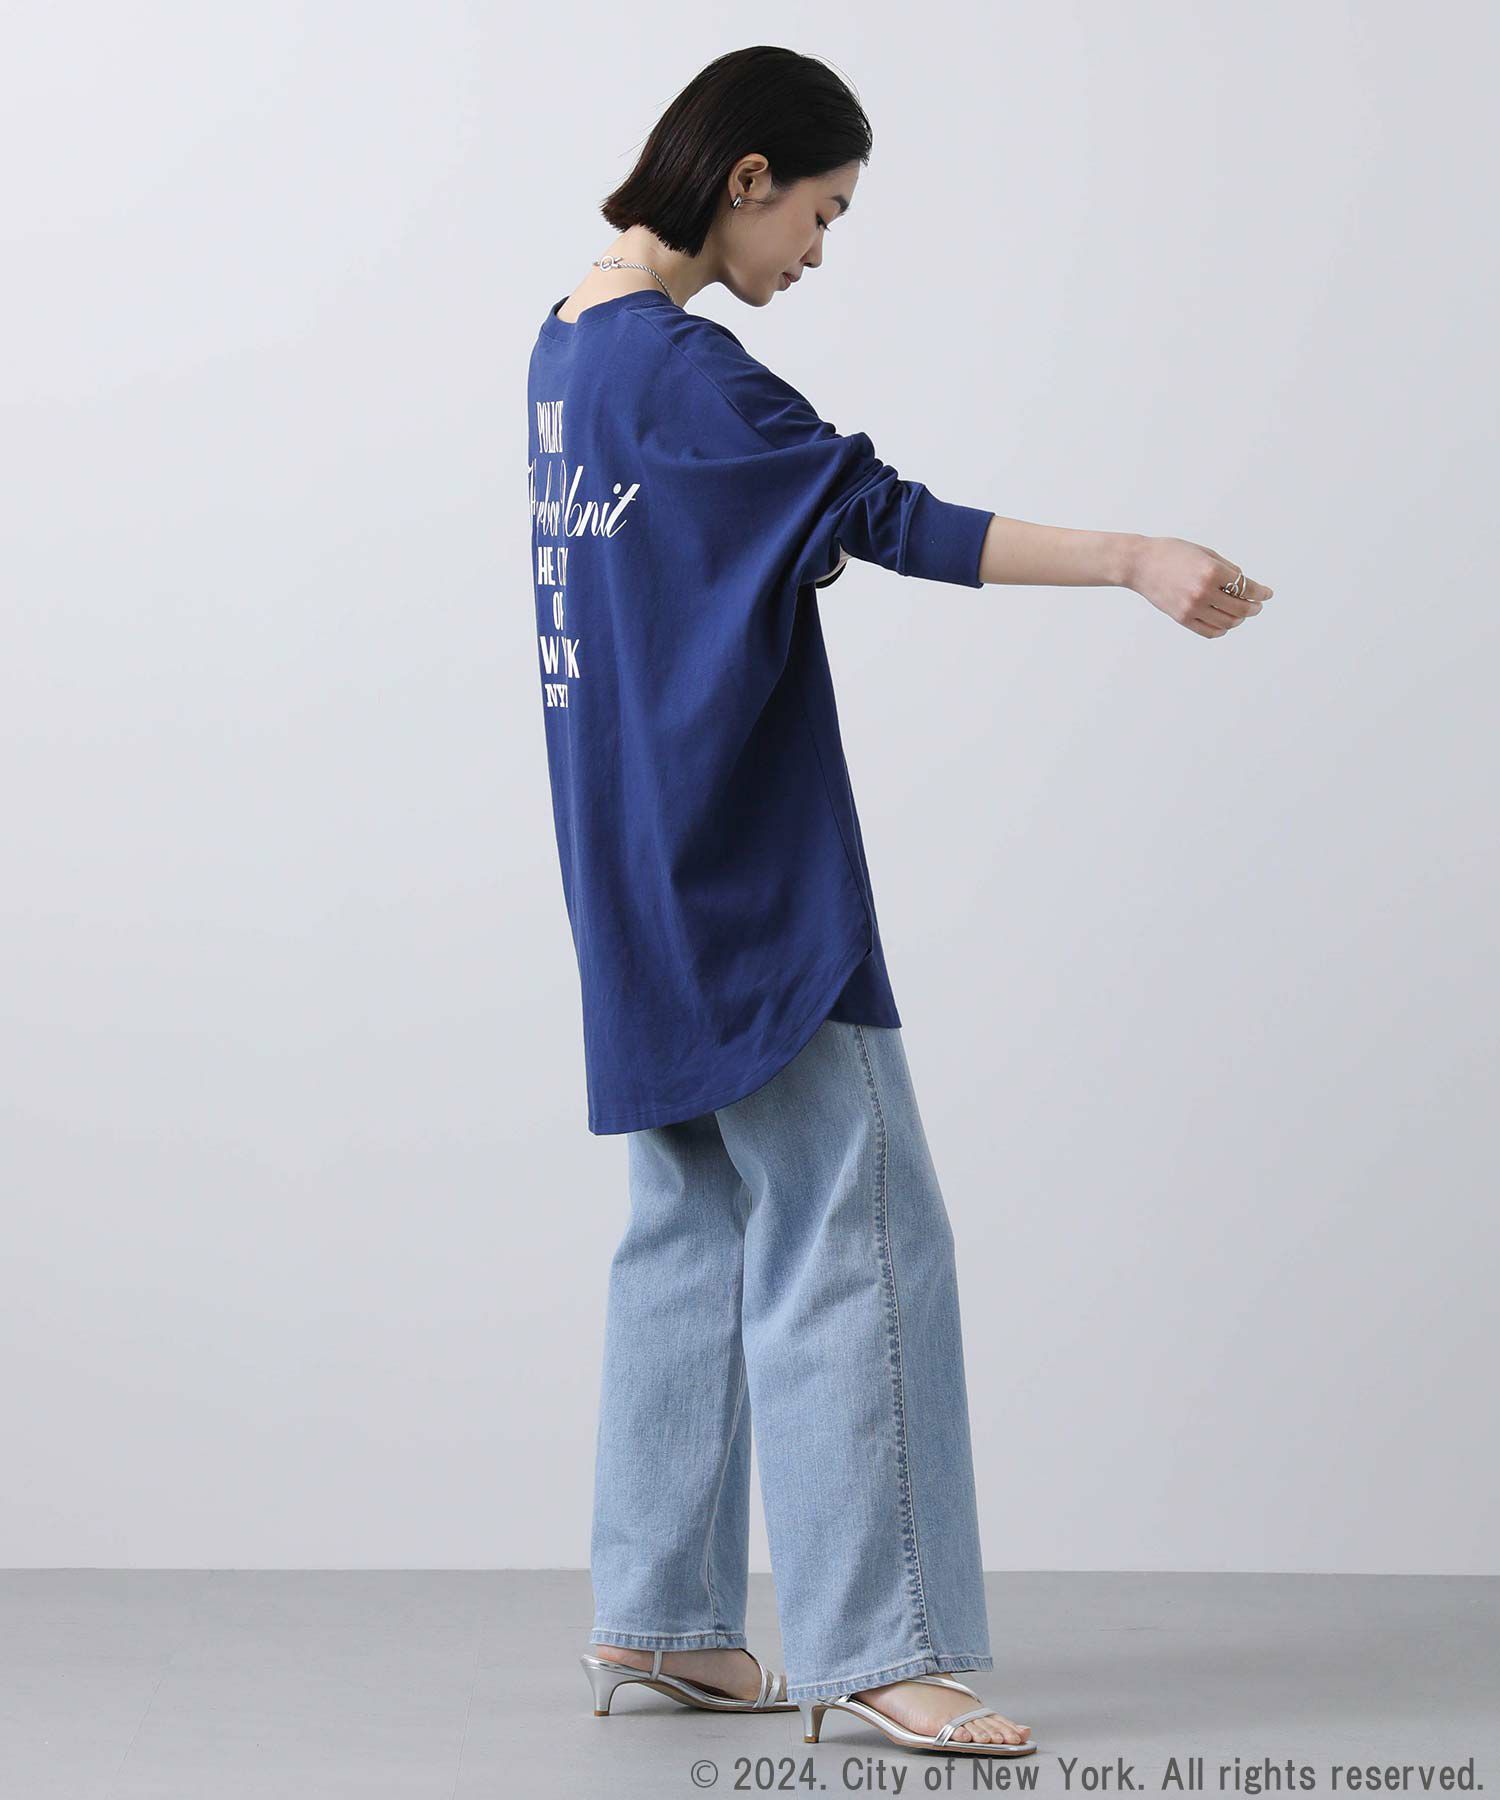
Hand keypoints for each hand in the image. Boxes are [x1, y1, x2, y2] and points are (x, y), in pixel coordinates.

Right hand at [1127, 536, 1272, 636]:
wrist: (1140, 564)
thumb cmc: (1171, 553)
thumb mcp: (1204, 553)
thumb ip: (1226, 568)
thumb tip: (1244, 583)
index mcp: (1212, 571)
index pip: (1247, 587)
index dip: (1261, 593)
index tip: (1267, 594)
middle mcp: (1204, 591)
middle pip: (1241, 608)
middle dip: (1253, 607)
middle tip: (1257, 606)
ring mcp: (1192, 607)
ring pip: (1227, 622)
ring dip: (1239, 619)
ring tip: (1241, 614)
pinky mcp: (1182, 618)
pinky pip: (1209, 631)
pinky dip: (1222, 629)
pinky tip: (1225, 623)